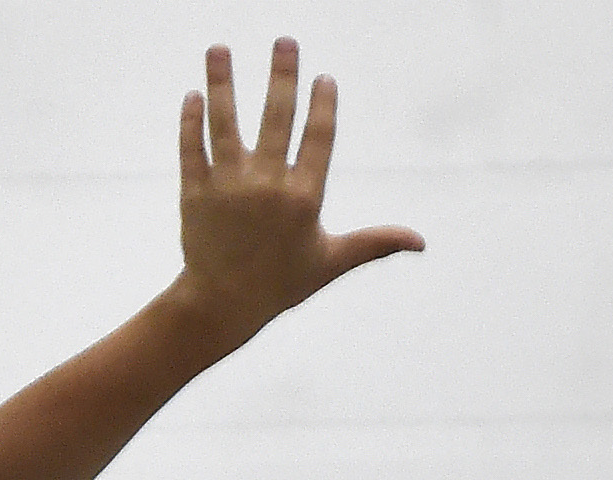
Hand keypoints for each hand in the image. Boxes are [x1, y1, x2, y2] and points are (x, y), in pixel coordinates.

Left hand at [172, 38, 421, 352]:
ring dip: (222, 83)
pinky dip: (191, 121)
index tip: (322, 78)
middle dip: (281, 76)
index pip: (317, 139)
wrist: (222, 305)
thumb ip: (374, 242)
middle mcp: (266, 187)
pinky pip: (191, 148)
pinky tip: (194, 94)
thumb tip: (421, 242)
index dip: (322, 105)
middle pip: (276, 118)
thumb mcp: (332, 262)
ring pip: (225, 124)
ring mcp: (227, 188)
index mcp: (303, 198)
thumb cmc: (281, 284)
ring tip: (218, 48)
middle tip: (285, 41)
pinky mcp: (194, 194)